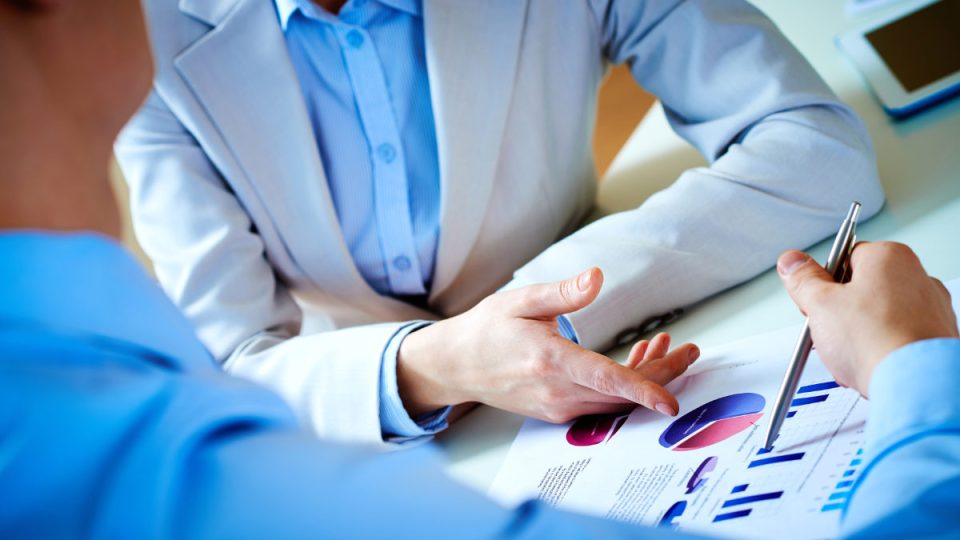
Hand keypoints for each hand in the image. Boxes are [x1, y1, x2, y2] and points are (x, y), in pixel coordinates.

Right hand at [397, 267, 699, 421]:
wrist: (456, 365)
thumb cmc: (487, 330)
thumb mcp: (521, 299)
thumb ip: (563, 292)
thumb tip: (597, 277)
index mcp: (549, 360)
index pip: (605, 379)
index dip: (643, 389)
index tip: (671, 401)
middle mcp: (556, 391)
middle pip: (622, 393)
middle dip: (663, 374)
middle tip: (690, 351)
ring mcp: (557, 406)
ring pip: (615, 400)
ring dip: (646, 378)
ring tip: (666, 347)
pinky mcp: (557, 411)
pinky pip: (601, 403)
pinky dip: (624, 385)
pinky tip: (635, 360)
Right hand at [777, 242, 957, 395]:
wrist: (916, 385)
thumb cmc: (877, 341)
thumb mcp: (821, 304)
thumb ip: (803, 279)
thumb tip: (792, 262)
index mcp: (890, 257)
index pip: (843, 258)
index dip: (822, 283)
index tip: (814, 300)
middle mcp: (917, 277)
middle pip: (861, 289)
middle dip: (839, 313)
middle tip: (829, 331)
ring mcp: (931, 308)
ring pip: (878, 317)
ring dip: (858, 335)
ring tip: (850, 354)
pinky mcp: (936, 338)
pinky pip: (897, 339)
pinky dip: (880, 350)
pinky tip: (870, 365)